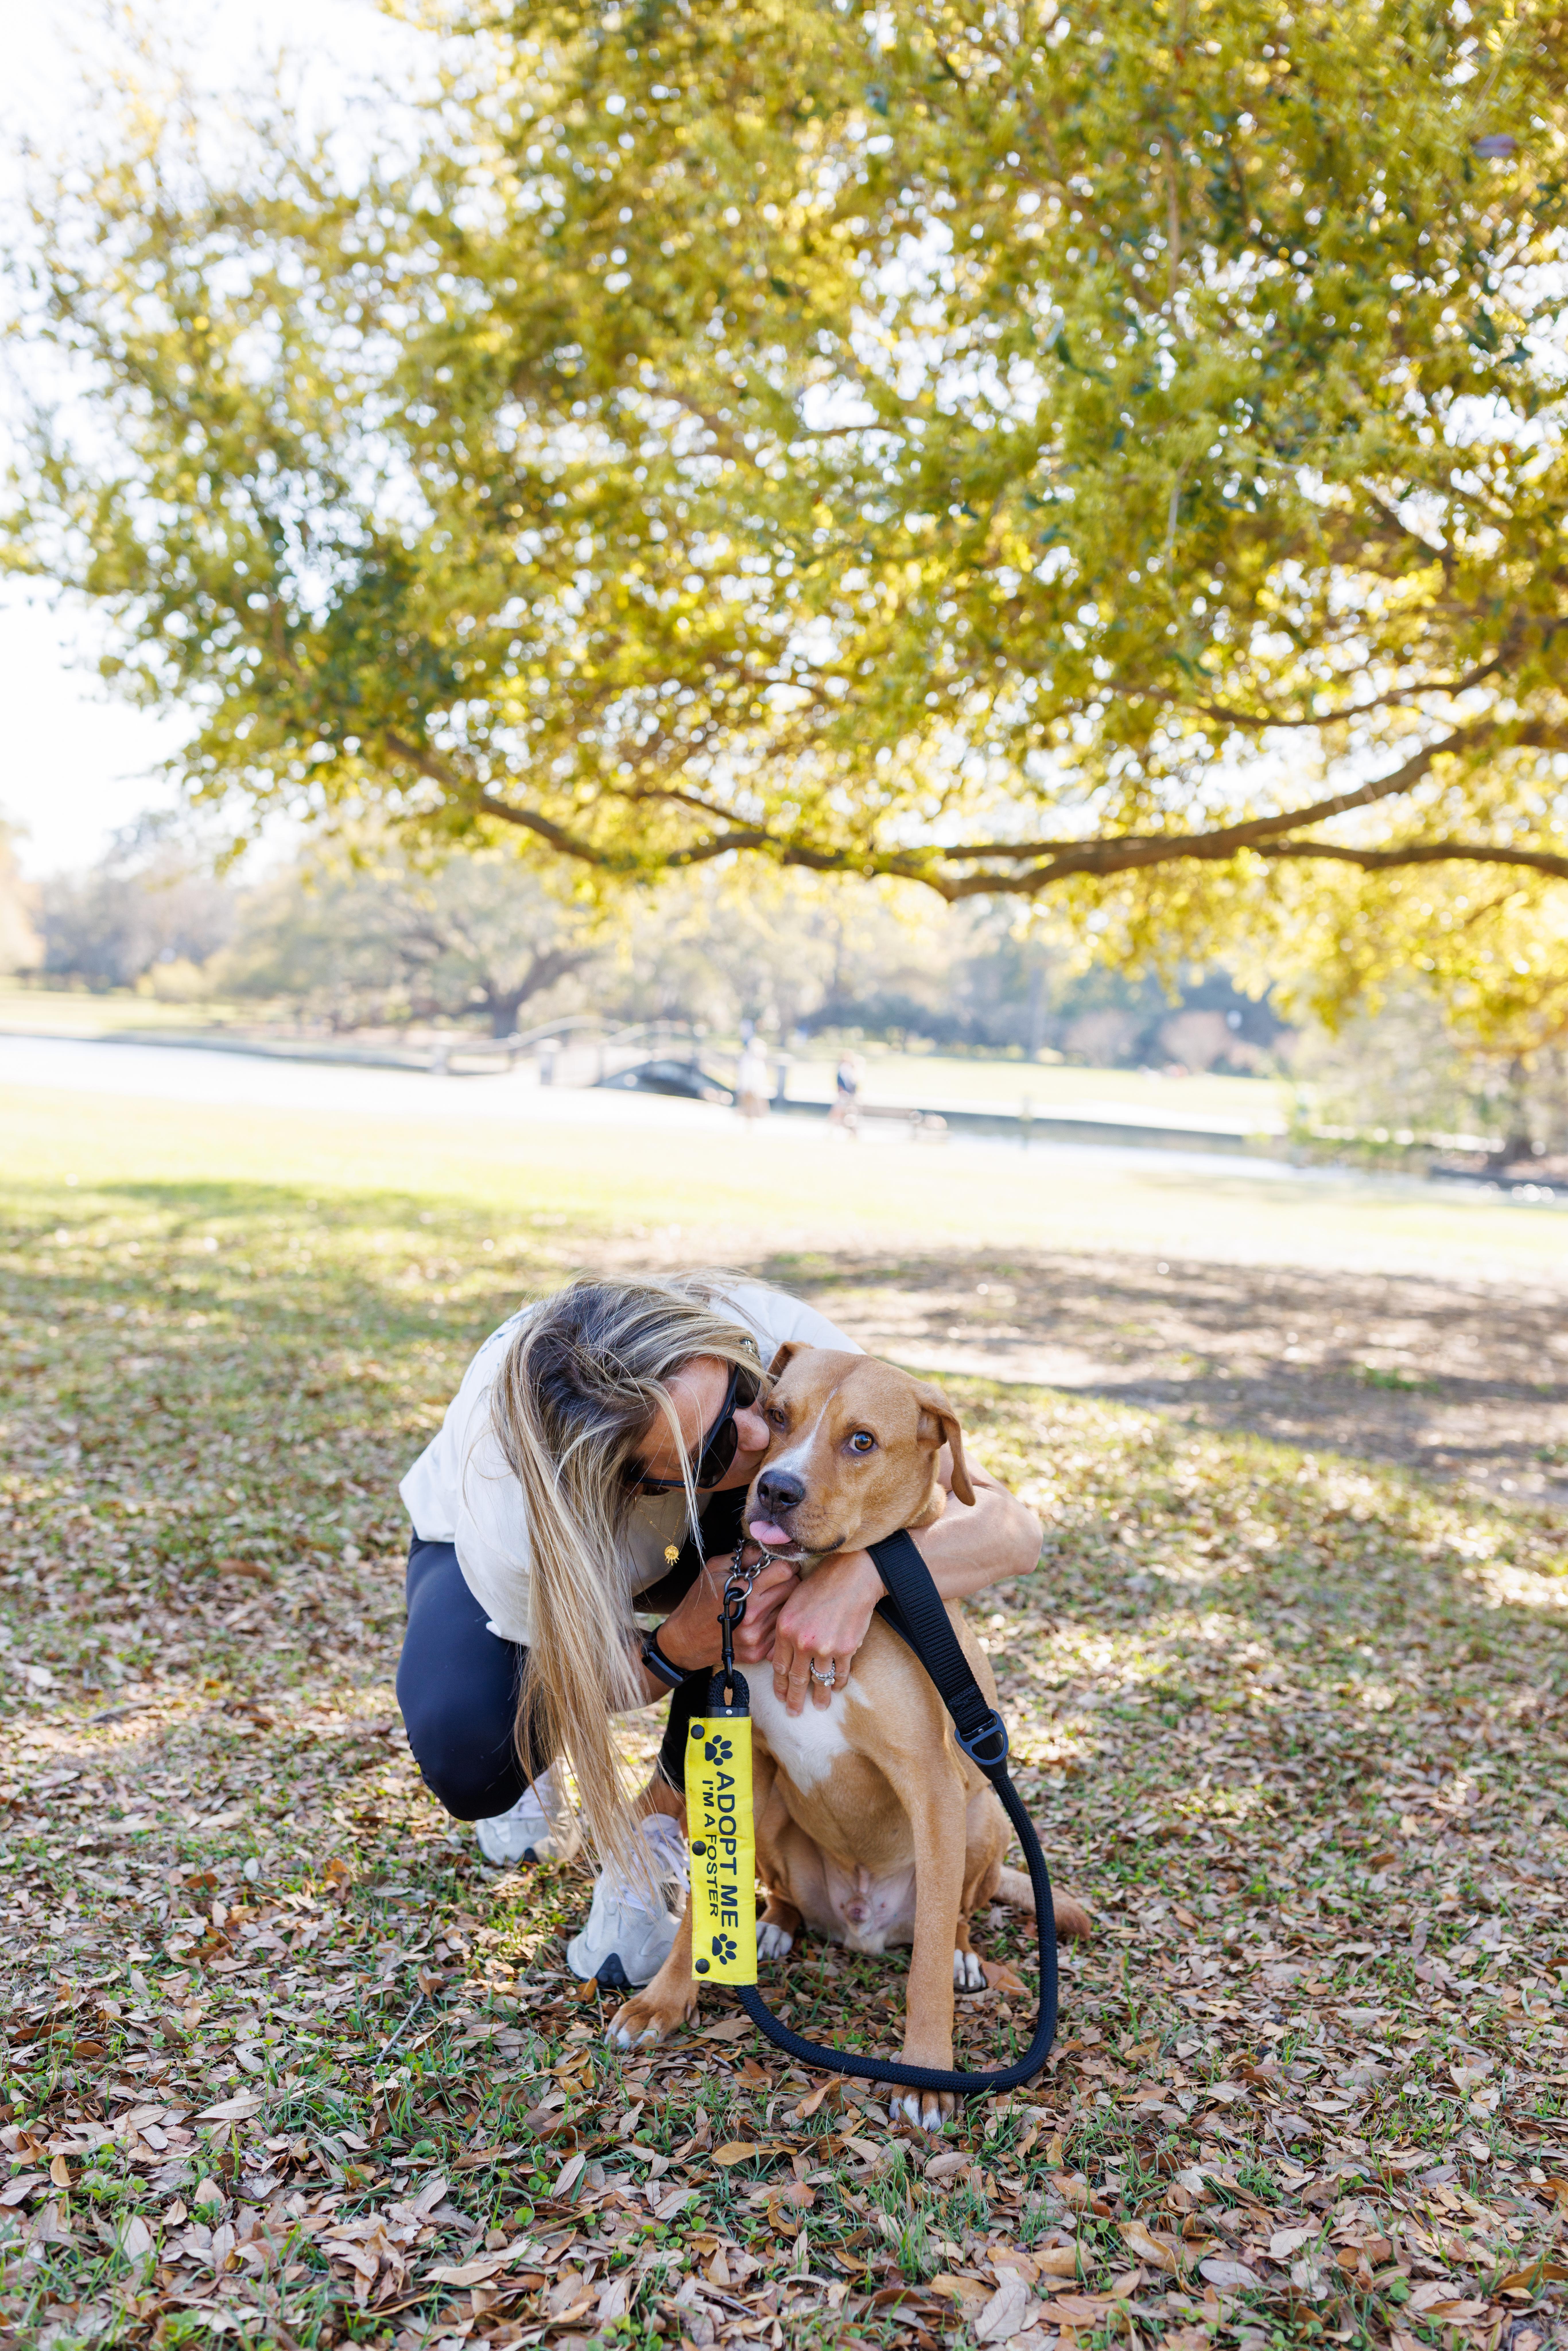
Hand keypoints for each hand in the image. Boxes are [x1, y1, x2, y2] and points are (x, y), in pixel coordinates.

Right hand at [656, 1552, 799, 1673]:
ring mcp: (758, 1636)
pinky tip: (763, 1619)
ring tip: (769, 1600)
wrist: (686, 1640)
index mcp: (744, 1591)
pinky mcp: (759, 1652)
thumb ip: (743, 1556)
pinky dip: (775, 1623)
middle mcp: (754, 1615)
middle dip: (788, 1581)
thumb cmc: (699, 1601)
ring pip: (788, 1611)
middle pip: (792, 1590)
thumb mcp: (714, 1569)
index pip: (784, 1571)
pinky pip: (780, 1632)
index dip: (786, 1564)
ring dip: (783, 1603)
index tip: (782, 1565)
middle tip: (778, 1581)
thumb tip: (767, 1550)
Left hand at [772, 1550, 885, 1715]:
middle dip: (794, 1699)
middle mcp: (803, 1642)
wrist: (851, 1576)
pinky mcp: (846, 1649)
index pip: (779, 1666)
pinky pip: (840, 1673)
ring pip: (819, 1680)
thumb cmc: (820, 1585)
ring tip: (818, 1706)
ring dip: (819, 1697)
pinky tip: (836, 1688)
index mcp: (785, 1629)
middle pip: (796, 1679)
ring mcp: (825, 1647)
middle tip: (793, 1712)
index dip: (779, 1685)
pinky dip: (837, 1683)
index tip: (780, 1696)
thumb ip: (785, 1631)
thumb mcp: (792, 1604)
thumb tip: (779, 1657)